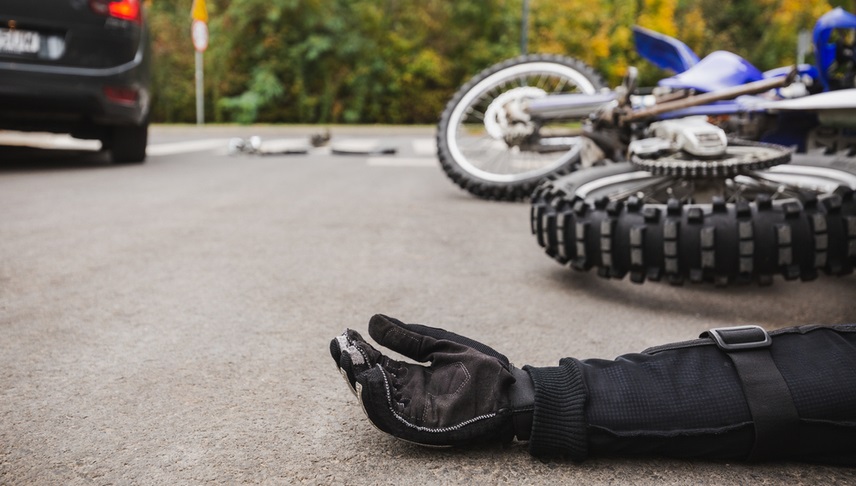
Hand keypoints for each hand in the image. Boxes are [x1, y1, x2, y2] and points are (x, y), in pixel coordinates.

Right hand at [330, 314, 533, 446]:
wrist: (513, 389)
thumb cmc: (484, 368)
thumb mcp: (440, 344)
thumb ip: (409, 337)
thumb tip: (372, 321)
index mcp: (412, 377)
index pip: (377, 364)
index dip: (360, 351)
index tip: (344, 334)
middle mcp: (408, 396)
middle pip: (371, 383)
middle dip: (353, 367)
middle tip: (340, 348)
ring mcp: (415, 412)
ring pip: (376, 402)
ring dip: (359, 383)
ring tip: (349, 362)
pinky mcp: (423, 427)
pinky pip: (394, 418)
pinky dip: (378, 402)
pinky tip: (369, 380)